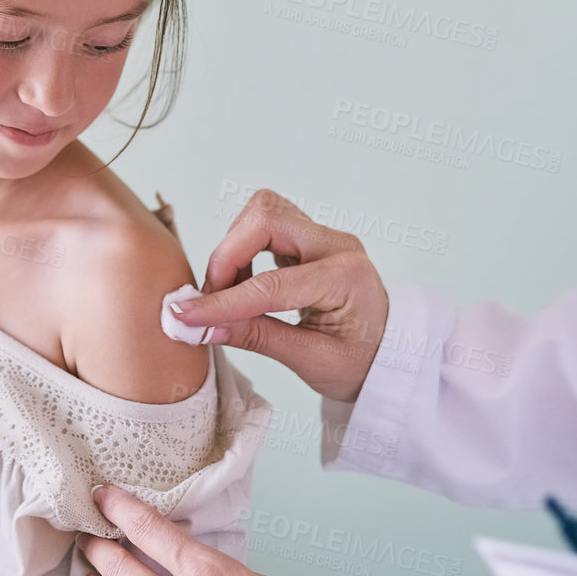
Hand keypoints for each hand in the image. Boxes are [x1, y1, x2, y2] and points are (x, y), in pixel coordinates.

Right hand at [170, 189, 388, 402]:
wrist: (392, 355)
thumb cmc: (362, 362)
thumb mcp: (312, 362)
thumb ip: (257, 338)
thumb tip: (202, 328)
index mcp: (346, 278)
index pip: (271, 283)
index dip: (222, 300)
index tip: (184, 314)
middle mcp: (336, 246)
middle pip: (265, 219)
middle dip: (227, 256)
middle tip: (211, 299)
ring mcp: (323, 237)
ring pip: (263, 213)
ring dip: (234, 248)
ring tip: (230, 294)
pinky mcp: (309, 238)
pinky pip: (266, 224)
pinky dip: (243, 248)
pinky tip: (244, 284)